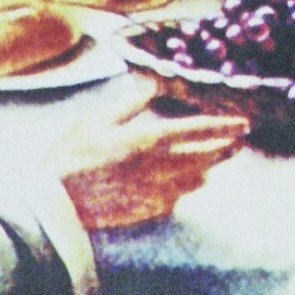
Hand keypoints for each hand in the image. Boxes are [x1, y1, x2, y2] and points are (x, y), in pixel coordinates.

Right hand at [56, 82, 247, 230]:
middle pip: (203, 159)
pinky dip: (184, 191)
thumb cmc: (68, 158)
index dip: (223, 126)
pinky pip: (174, 201)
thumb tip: (151, 82)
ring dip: (207, 170)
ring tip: (216, 162)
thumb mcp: (97, 119)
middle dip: (223, 150)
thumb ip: (129, 102)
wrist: (52, 205)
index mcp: (148, 140)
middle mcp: (157, 169)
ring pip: (193, 182)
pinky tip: (184, 187)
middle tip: (237, 143)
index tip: (243, 123)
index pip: (197, 130)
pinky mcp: (141, 212)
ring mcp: (151, 194)